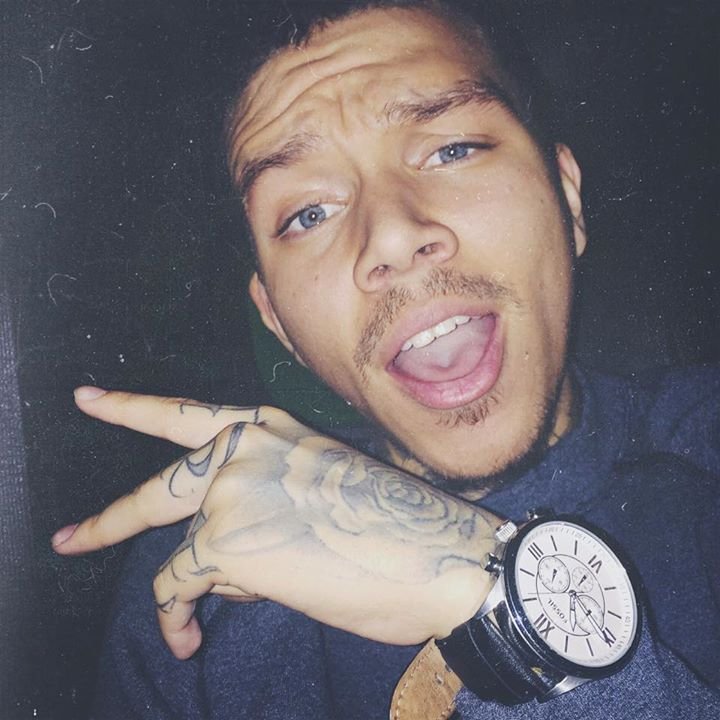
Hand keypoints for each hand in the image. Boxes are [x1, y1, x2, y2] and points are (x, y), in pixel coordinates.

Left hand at [53, 388, 500, 658]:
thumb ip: (261, 503)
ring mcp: (232, 486)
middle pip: (159, 484)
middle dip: (109, 519)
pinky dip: (178, 617)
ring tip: (200, 619)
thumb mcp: (320, 492)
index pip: (188, 413)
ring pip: (176, 546)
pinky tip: (191, 637)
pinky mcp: (224, 537)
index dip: (133, 408)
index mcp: (272, 427)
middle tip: (69, 539)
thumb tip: (214, 555)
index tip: (89, 400)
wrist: (435, 553)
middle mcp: (245, 446)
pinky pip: (177, 585)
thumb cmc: (393, 528)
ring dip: (191, 587)